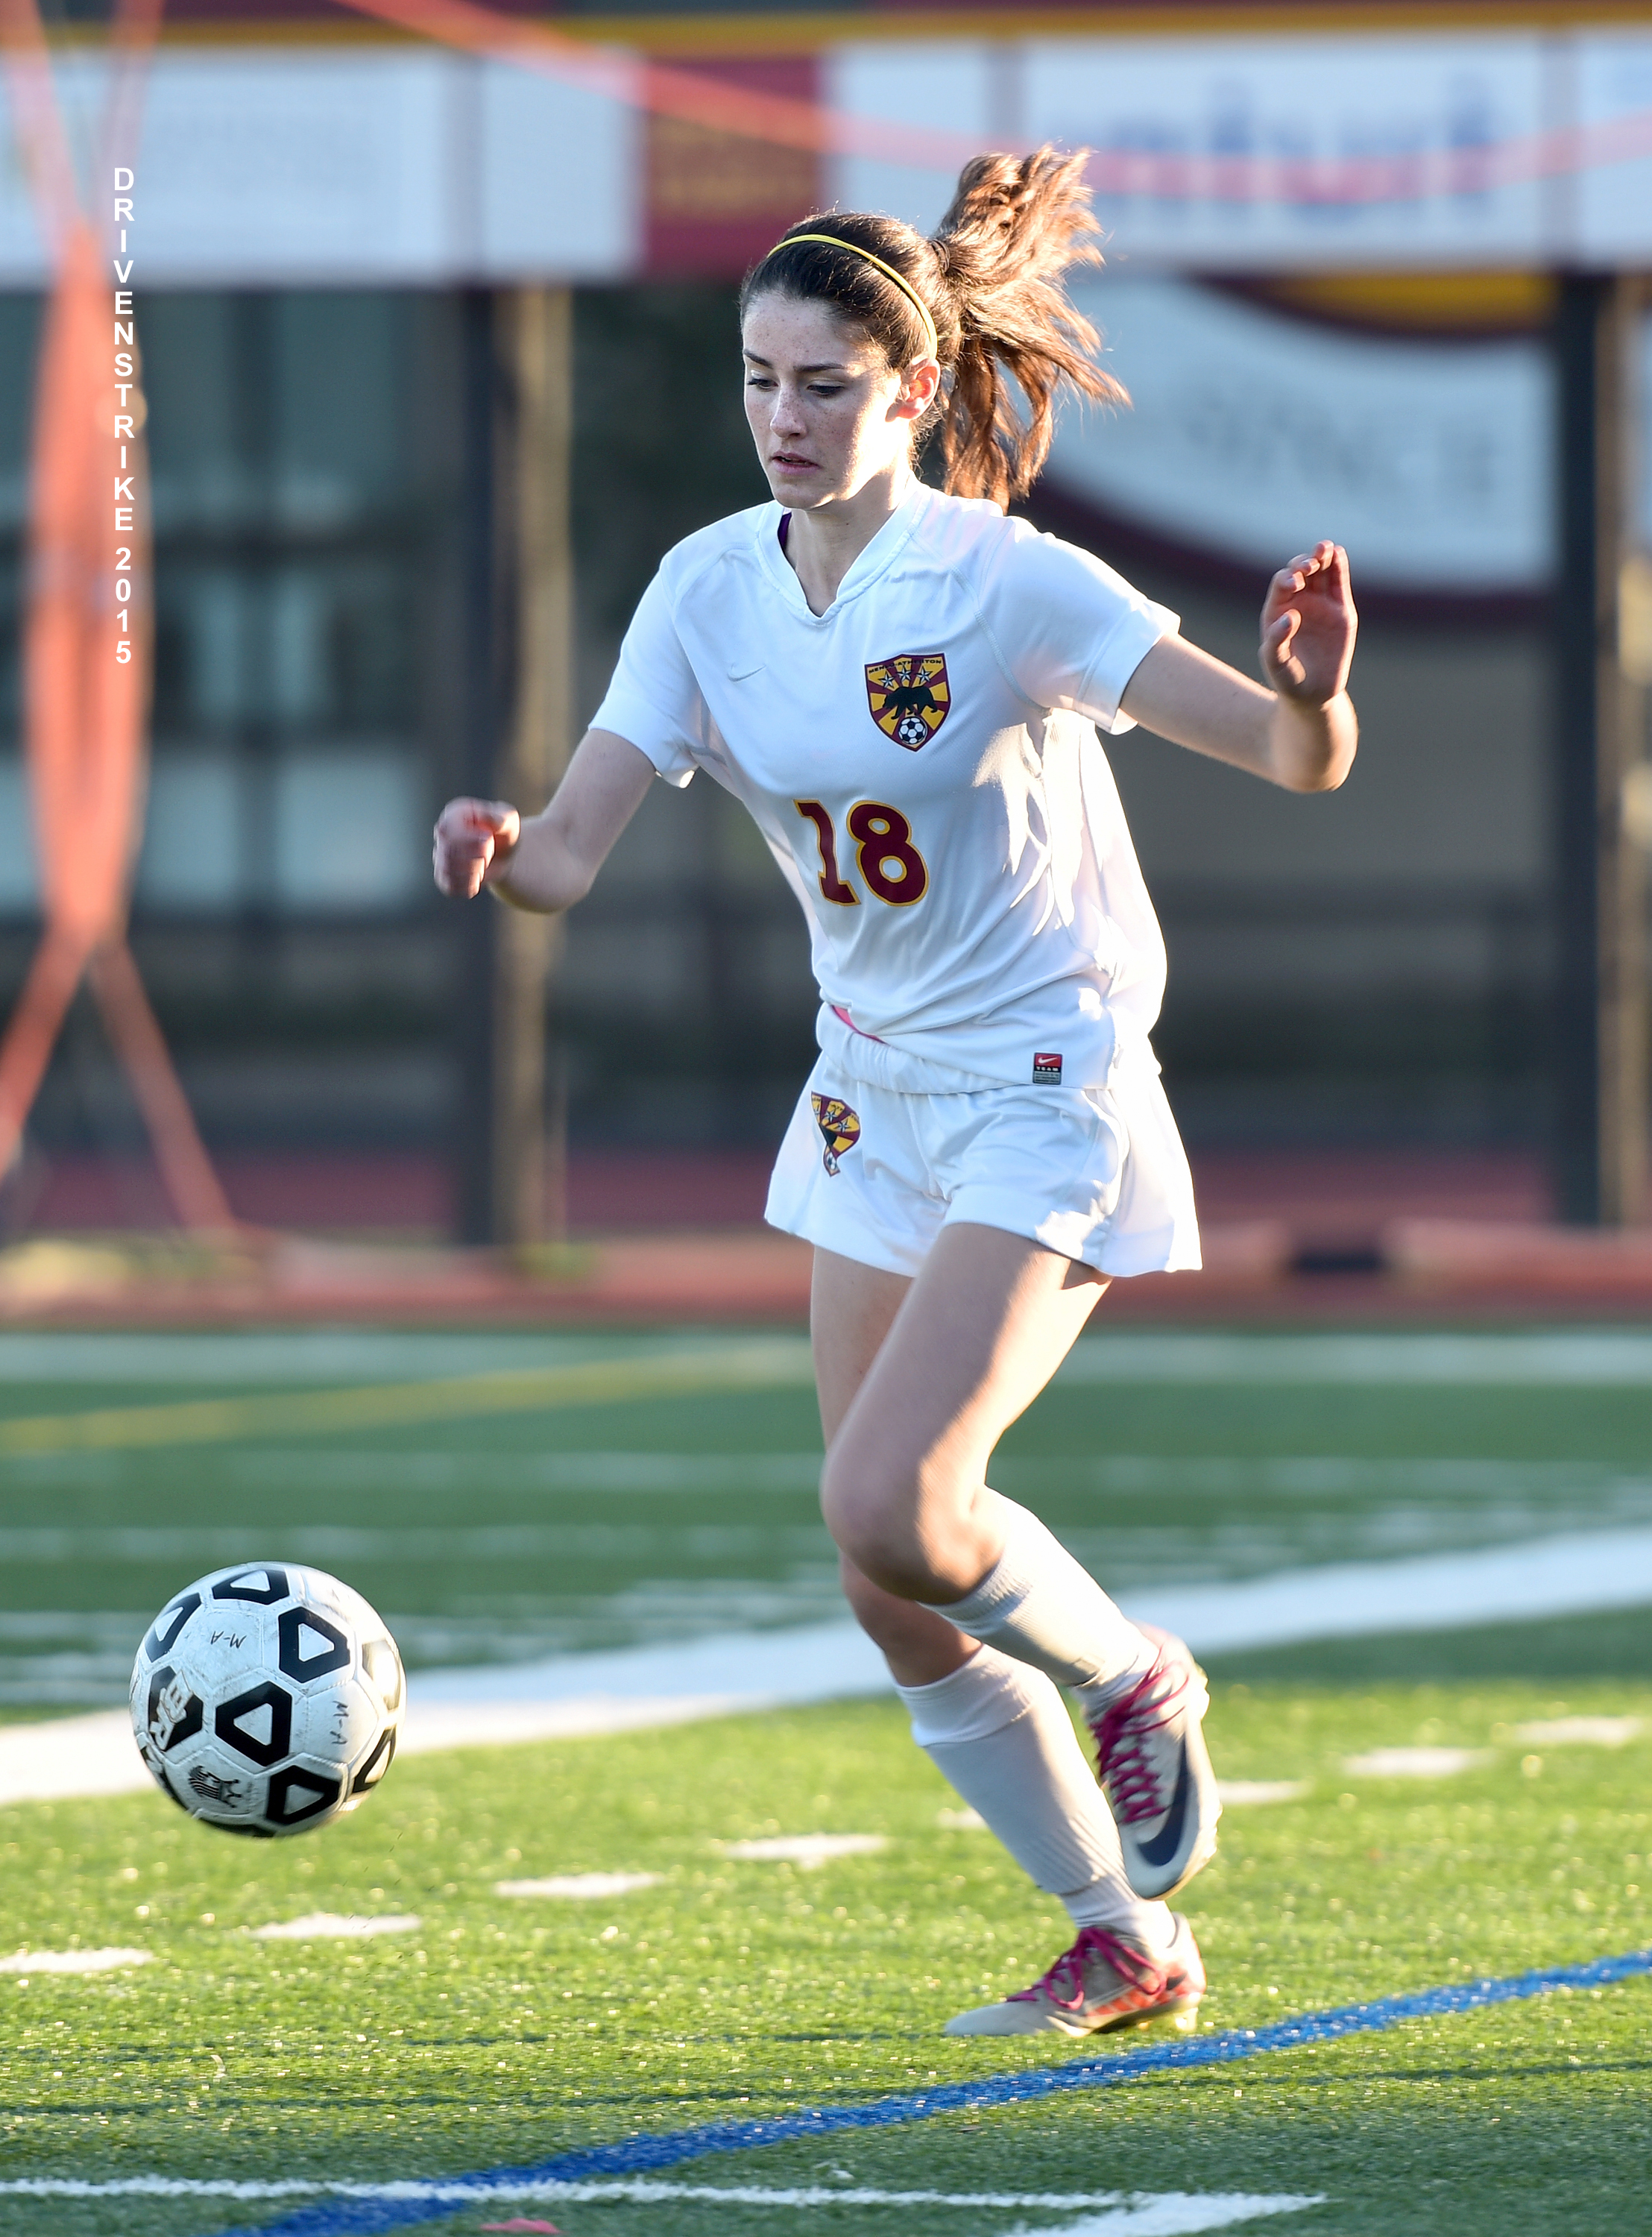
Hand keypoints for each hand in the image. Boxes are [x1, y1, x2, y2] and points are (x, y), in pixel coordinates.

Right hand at [433, 797, 520, 899]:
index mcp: (454, 813)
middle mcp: (442, 833)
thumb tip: (489, 818)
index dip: (468, 839)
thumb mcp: (509, 819)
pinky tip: (479, 879)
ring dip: (472, 871)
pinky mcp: (444, 875)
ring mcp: (440, 855)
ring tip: (484, 865)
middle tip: (488, 854)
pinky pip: (449, 886)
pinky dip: (467, 886)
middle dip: (474, 856)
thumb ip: (500, 817)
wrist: (506, 853)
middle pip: (447, 851)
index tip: (489, 839)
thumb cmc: (505, 831)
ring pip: (447, 870)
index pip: (447, 829)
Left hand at [1261, 542, 1355, 706]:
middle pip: (1300, 572)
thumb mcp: (1277, 664)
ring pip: (1321, 572)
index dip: (1287, 578)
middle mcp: (1298, 603)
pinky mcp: (1341, 610)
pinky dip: (1339, 567)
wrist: (1314, 695)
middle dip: (1303, 563)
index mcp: (1277, 611)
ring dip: (1321, 557)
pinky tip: (1338, 554)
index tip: (1293, 584)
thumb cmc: (1288, 680)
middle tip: (1309, 565)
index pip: (1281, 585)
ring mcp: (1320, 604)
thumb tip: (1289, 616)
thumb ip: (1276, 641)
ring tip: (1324, 548)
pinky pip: (1339, 583)